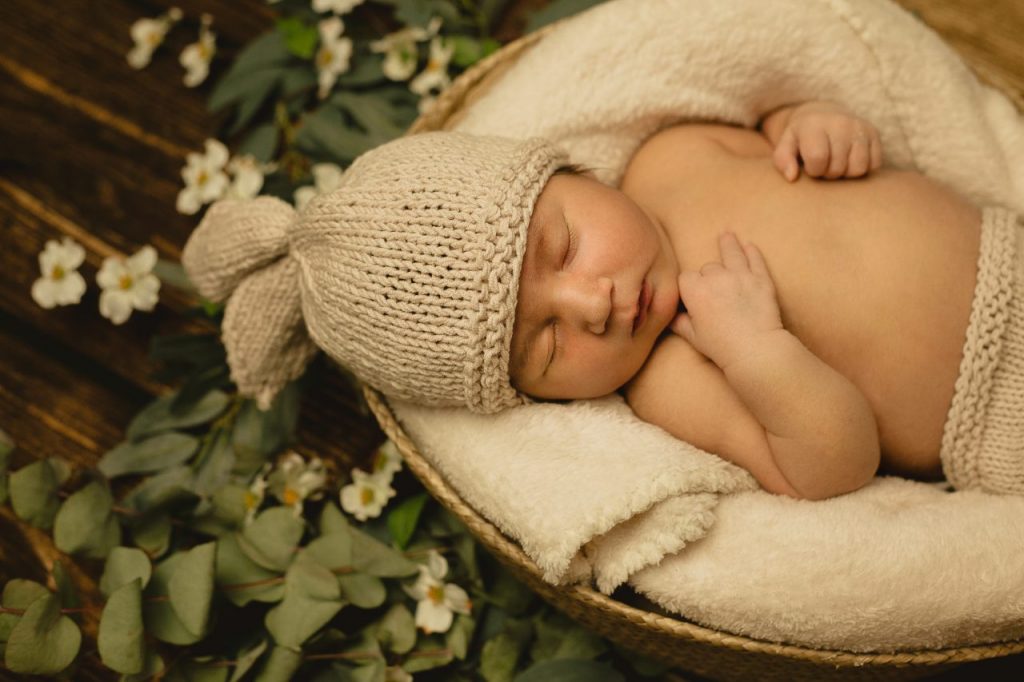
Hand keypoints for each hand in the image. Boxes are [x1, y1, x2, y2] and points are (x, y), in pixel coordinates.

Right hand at [672, 232, 782, 368]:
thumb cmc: (721, 346)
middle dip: (709, 275)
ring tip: (727, 235)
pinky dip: (752, 252)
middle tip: (714, 289)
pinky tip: (749, 246)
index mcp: (695, 291)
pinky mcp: (761, 279)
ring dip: (729, 245)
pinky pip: (755, 260)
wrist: (755, 349)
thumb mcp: (693, 337)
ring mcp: (740, 276)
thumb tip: (671, 317)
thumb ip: (679, 323)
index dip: (688, 286)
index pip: (686, 278)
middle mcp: (716, 278)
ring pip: (732, 253)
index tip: (691, 294)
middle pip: (708, 267)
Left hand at [771, 101, 882, 181]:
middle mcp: (840, 123)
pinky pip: (874, 165)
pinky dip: (861, 168)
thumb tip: (792, 177)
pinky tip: (849, 160)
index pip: (818, 159)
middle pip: (838, 168)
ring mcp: (860, 127)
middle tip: (823, 164)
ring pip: (858, 169)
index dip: (813, 170)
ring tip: (836, 163)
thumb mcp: (785, 146)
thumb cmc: (801, 139)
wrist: (823, 115)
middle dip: (828, 173)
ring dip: (846, 173)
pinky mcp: (874, 133)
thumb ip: (782, 160)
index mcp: (814, 124)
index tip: (810, 166)